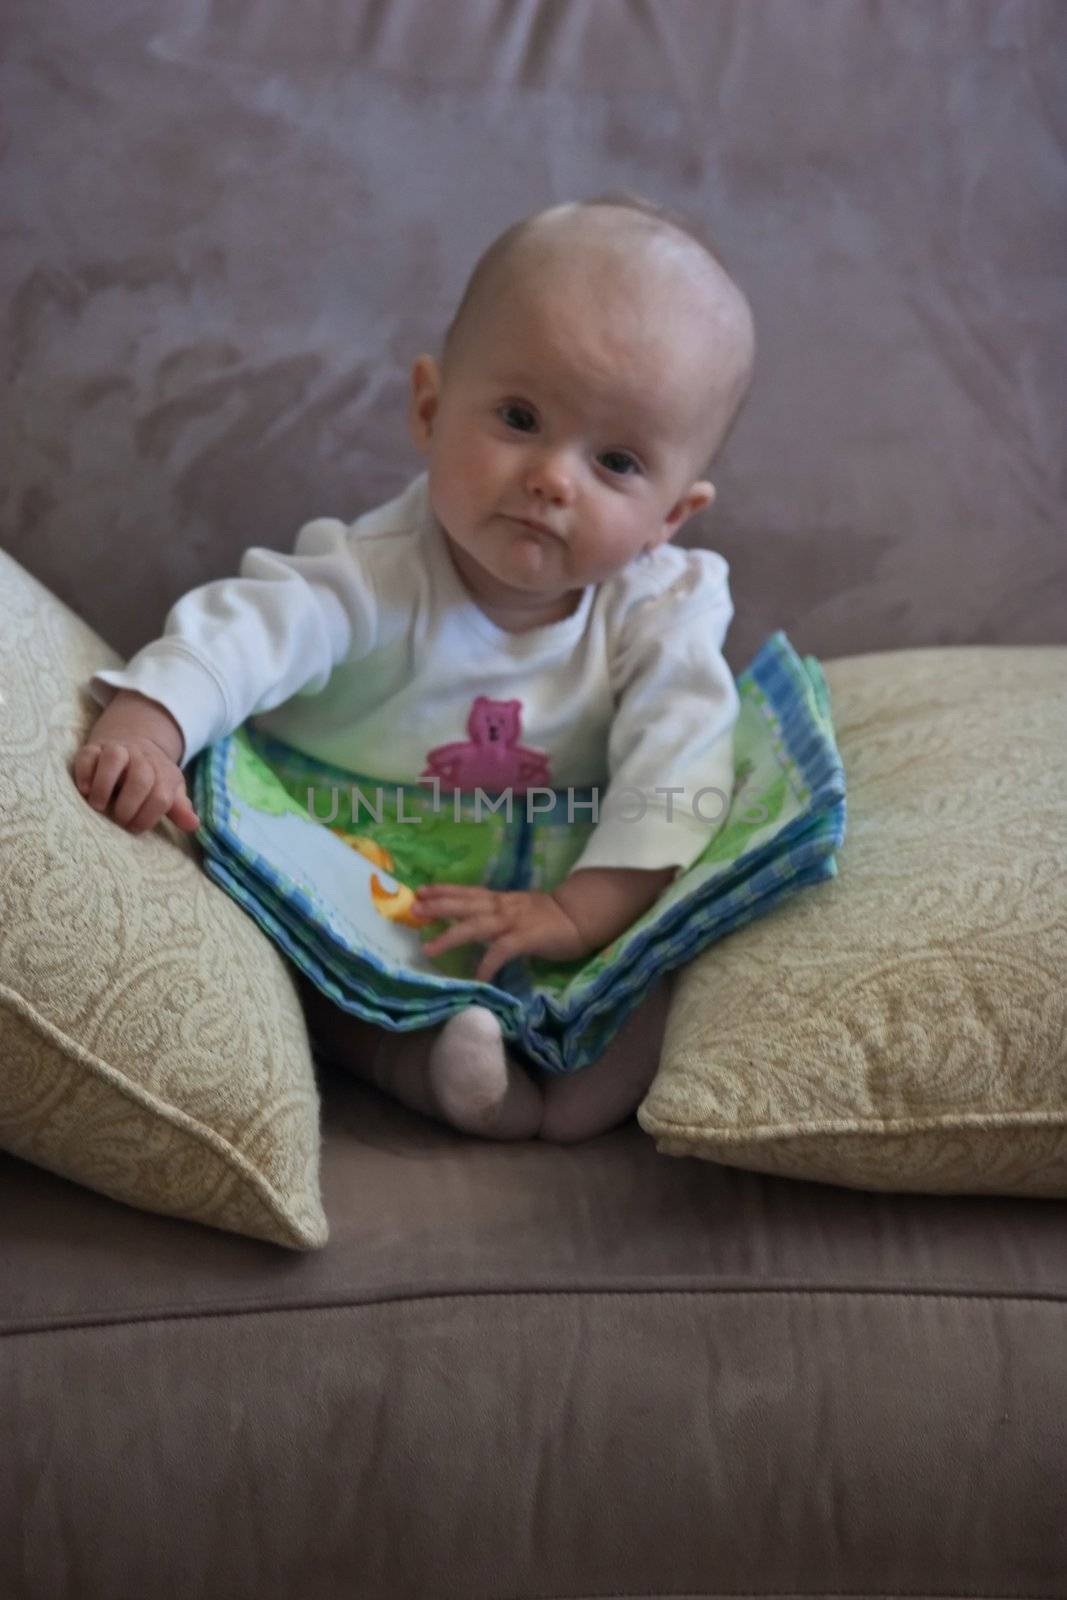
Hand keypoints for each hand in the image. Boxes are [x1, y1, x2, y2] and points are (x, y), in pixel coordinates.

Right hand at [73, 733, 199, 834]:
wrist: (133, 742)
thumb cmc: (151, 777)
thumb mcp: (169, 791)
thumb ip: (179, 808)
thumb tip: (194, 825)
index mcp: (163, 772)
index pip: (162, 796)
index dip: (148, 816)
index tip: (135, 828)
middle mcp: (141, 758)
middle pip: (141, 777)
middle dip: (130, 804)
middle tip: (119, 820)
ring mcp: (116, 750)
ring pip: (114, 758)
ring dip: (105, 785)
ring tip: (99, 806)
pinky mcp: (93, 748)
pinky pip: (88, 755)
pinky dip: (84, 773)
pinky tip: (84, 790)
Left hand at [412, 884, 592, 984]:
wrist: (580, 916)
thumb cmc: (550, 916)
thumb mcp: (519, 909)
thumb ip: (497, 915)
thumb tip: (474, 923)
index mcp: (501, 899)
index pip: (467, 891)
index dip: (443, 890)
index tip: (420, 891)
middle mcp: (502, 907)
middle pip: (465, 904)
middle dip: (438, 907)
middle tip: (413, 910)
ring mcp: (514, 922)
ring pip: (476, 926)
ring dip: (451, 936)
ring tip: (429, 948)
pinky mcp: (527, 938)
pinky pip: (502, 952)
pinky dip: (487, 964)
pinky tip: (477, 979)